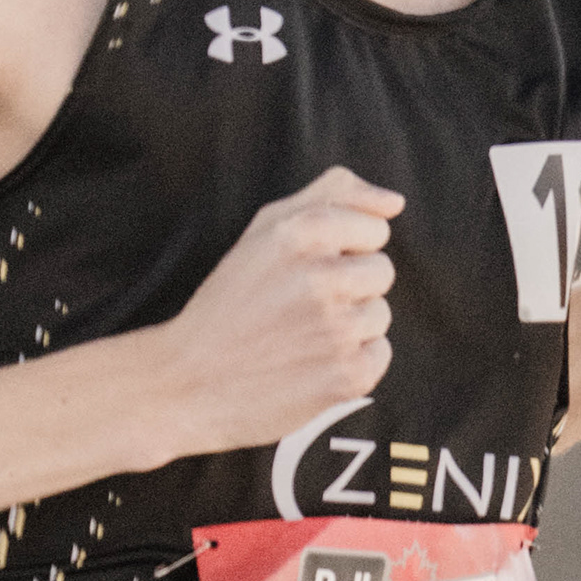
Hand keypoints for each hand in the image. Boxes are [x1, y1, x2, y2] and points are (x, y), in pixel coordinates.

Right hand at [144, 171, 397, 464]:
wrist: (187, 384)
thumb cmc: (229, 304)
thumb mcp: (264, 231)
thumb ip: (332, 196)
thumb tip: (394, 203)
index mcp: (301, 232)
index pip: (375, 230)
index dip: (343, 251)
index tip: (305, 272)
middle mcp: (320, 277)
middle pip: (381, 271)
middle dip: (349, 288)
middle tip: (299, 310)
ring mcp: (336, 329)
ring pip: (379, 314)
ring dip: (349, 326)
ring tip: (300, 339)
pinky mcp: (347, 375)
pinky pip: (379, 354)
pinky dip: (351, 363)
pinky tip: (310, 366)